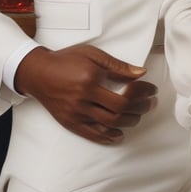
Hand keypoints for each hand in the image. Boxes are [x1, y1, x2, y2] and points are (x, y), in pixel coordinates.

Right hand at [14, 44, 156, 144]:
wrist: (38, 73)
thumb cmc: (66, 60)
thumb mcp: (93, 54)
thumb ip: (117, 65)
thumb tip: (141, 73)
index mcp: (90, 79)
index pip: (124, 95)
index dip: (142, 95)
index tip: (151, 90)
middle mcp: (83, 99)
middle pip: (119, 113)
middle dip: (140, 109)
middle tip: (150, 104)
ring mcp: (76, 113)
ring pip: (109, 125)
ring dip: (128, 122)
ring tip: (138, 115)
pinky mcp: (70, 123)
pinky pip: (93, 134)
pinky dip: (109, 137)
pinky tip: (119, 134)